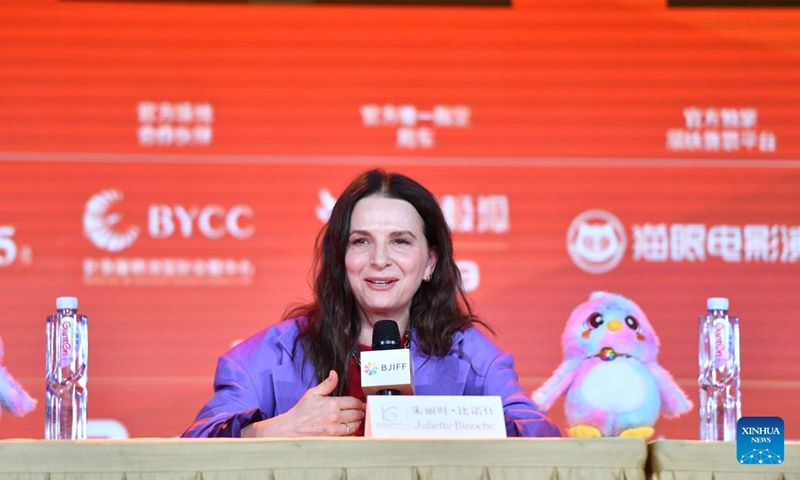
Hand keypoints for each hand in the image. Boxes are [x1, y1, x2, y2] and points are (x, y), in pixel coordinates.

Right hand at [242, 370, 364, 436]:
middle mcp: (335, 415)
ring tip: (357, 419)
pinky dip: (352, 430)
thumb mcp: (313, 393)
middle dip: (360, 411)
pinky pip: (349, 433)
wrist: (291, 428)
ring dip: (358, 421)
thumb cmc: (301, 411)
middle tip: (362, 411)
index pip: (353, 401)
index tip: (360, 403)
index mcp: (332, 402)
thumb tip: (334, 374)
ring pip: (355, 424)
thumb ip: (327, 384)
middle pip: (357, 413)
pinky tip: (350, 427)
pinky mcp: (333, 437)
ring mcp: (335, 427)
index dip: (358, 403)